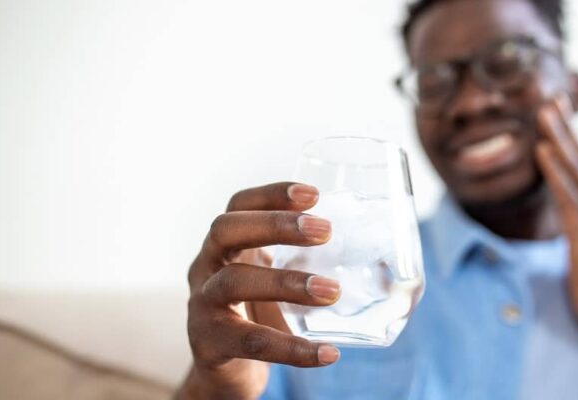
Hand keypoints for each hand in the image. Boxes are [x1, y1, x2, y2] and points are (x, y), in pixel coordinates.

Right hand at [178, 182, 341, 399]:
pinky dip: (292, 348)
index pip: (239, 206)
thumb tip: (376, 259)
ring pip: (233, 282)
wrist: (223, 373)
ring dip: (285, 282)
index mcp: (225, 246)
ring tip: (332, 291)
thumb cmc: (256, 316)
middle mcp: (205, 268)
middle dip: (275, 225)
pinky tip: (327, 353)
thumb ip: (302, 264)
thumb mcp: (271, 280)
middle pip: (226, 230)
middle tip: (325, 230)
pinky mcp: (208, 344)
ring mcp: (201, 305)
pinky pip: (250, 342)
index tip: (313, 194)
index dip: (271, 195)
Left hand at [535, 95, 577, 337]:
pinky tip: (543, 150)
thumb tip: (571, 218)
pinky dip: (555, 171)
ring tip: (544, 111)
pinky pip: (566, 196)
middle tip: (551, 99)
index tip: (557, 115)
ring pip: (575, 170)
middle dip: (565, 129)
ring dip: (559, 139)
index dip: (570, 141)